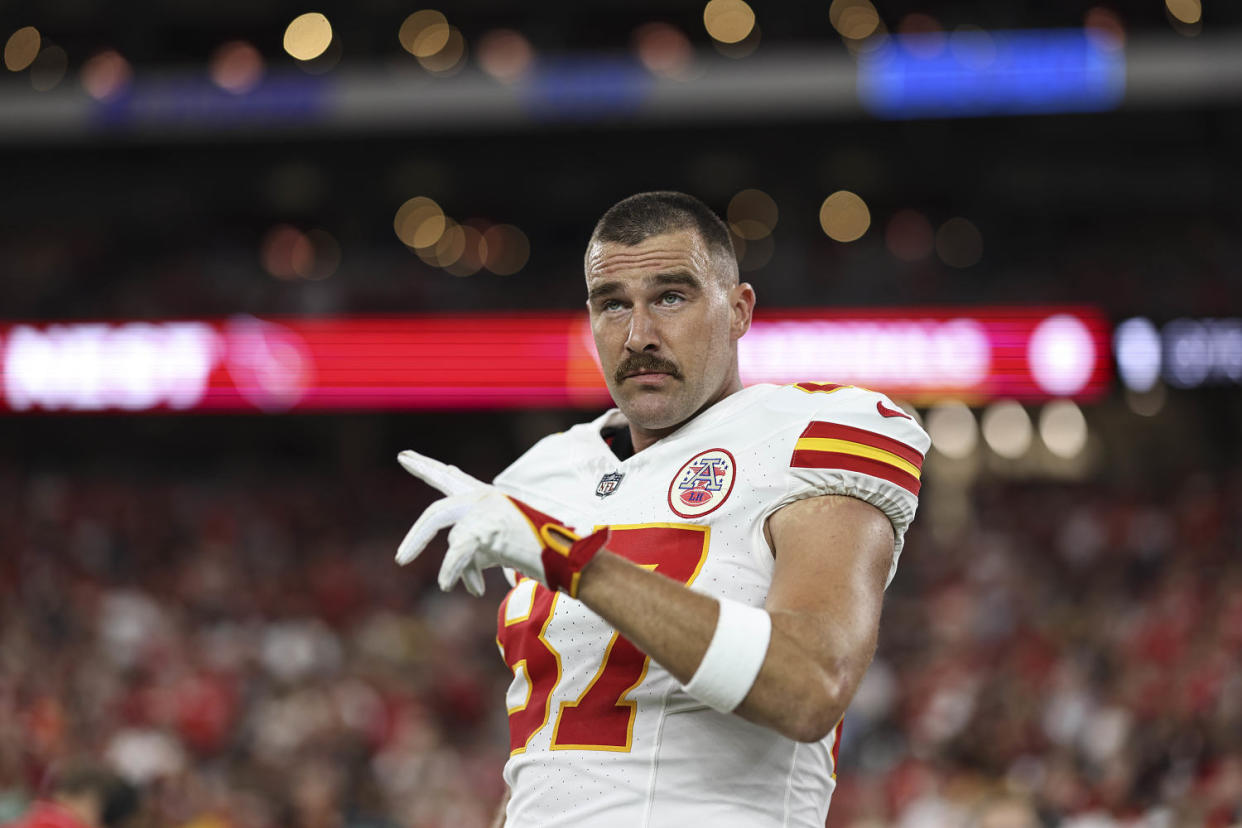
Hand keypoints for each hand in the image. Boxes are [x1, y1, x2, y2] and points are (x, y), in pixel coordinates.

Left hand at [395, 450, 609, 596]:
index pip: (450, 478)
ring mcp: (485, 511)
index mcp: (487, 497)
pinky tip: (448, 585)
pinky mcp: (485, 528)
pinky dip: (452, 572)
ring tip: (477, 587)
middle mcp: (484, 498)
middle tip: (400, 560)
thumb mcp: (498, 548)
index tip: (404, 456)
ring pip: (455, 545)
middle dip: (416, 538)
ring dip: (460, 570)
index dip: (425, 468)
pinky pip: (458, 555)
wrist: (566, 553)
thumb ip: (472, 552)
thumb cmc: (537, 552)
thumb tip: (448, 579)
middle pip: (437, 513)